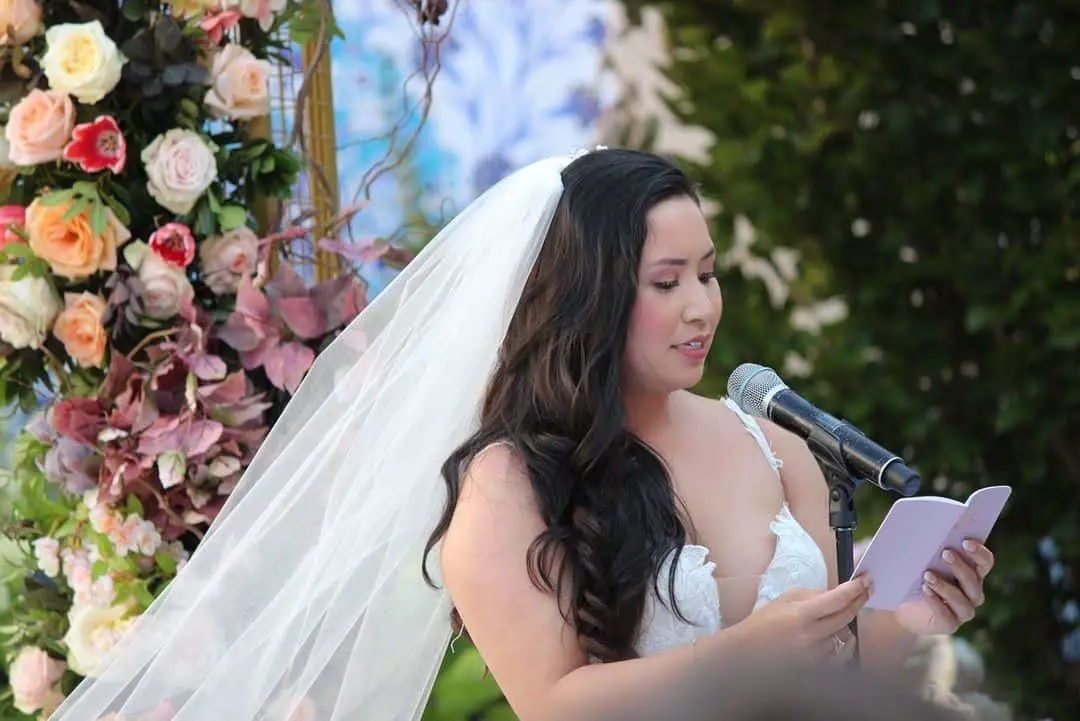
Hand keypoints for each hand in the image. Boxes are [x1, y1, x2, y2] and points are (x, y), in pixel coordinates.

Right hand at [733, 577, 870, 661]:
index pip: (837, 599)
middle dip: (859, 600)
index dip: (855, 588)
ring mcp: (818, 654)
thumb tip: (837, 593)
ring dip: (847, 621)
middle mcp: (812, 636)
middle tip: (866, 590)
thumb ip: (812, 595)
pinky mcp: (819, 668)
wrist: (749, 653)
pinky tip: (842, 635)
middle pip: (847, 616)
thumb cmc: (764, 624)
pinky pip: (844, 653)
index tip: (865, 580)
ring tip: (838, 615)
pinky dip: (846, 642)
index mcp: (801, 615)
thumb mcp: (785, 600)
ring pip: (846, 634)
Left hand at [895, 539, 994, 635]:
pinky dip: (936, 602)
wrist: (903, 607)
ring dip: (945, 586)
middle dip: (960, 566)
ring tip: (927, 574)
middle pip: (974, 580)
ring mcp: (963, 611)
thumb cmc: (916, 577)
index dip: (979, 552)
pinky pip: (947, 615)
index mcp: (972, 573)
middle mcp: (973, 593)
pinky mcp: (950, 624)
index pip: (985, 562)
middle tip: (945, 553)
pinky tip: (925, 591)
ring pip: (962, 600)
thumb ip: (929, 548)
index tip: (965, 541)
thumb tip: (922, 525)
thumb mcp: (922, 561)